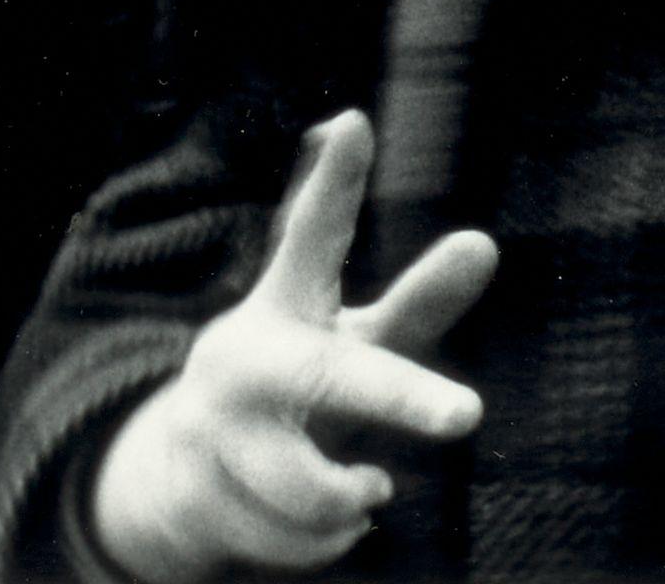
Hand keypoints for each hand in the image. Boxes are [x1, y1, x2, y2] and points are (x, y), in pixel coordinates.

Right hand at [89, 112, 494, 583]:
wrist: (179, 474)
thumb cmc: (297, 386)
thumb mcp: (354, 343)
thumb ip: (418, 303)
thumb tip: (485, 242)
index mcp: (285, 305)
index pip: (311, 236)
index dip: (333, 184)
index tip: (355, 122)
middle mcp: (244, 359)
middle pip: (333, 379)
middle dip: (402, 395)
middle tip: (468, 414)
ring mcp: (211, 429)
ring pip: (314, 487)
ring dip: (353, 497)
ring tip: (367, 487)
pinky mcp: (195, 496)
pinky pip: (297, 539)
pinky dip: (327, 540)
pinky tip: (327, 521)